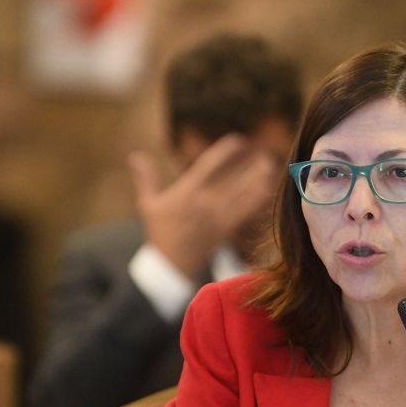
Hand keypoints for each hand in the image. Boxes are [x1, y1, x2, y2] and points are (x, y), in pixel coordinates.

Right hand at [129, 134, 280, 276]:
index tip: (238, 140)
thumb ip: (145, 178)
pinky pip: (245, 213)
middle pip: (231, 179)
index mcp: (185, 192)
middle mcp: (203, 203)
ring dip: (258, 180)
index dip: (225, 151)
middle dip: (248, 164)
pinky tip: (268, 190)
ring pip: (242, 195)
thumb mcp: (148, 204)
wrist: (169, 265)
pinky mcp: (225, 231)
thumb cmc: (159, 233)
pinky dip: (257, 201)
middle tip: (263, 151)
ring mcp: (216, 218)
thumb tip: (135, 156)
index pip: (208, 165)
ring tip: (270, 166)